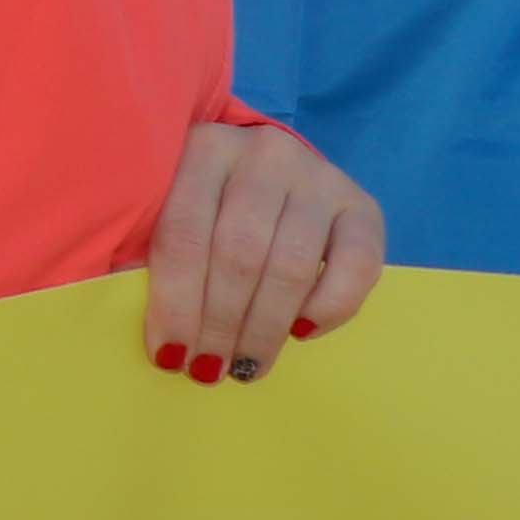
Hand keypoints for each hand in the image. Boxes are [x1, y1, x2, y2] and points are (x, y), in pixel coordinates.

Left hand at [141, 115, 384, 382]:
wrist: (270, 166)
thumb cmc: (208, 199)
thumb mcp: (169, 205)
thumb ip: (156, 252)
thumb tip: (160, 332)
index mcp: (204, 148)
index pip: (183, 236)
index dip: (175, 303)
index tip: (168, 354)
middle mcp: (265, 155)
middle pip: (238, 254)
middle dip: (219, 324)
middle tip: (208, 370)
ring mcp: (320, 177)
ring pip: (291, 266)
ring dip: (265, 328)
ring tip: (245, 366)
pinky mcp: (364, 205)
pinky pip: (357, 266)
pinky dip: (329, 308)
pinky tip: (300, 333)